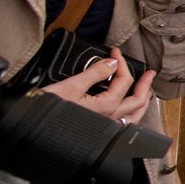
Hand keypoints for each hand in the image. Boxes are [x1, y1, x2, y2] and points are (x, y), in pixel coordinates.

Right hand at [39, 48, 156, 124]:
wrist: (34, 128)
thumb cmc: (48, 109)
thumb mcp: (71, 85)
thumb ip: (95, 73)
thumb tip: (112, 62)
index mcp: (106, 106)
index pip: (124, 80)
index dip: (122, 62)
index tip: (115, 52)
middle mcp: (111, 118)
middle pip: (138, 100)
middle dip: (145, 85)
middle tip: (149, 73)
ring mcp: (107, 127)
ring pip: (134, 116)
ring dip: (142, 102)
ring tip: (146, 92)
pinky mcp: (100, 132)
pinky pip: (124, 125)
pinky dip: (131, 116)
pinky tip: (128, 112)